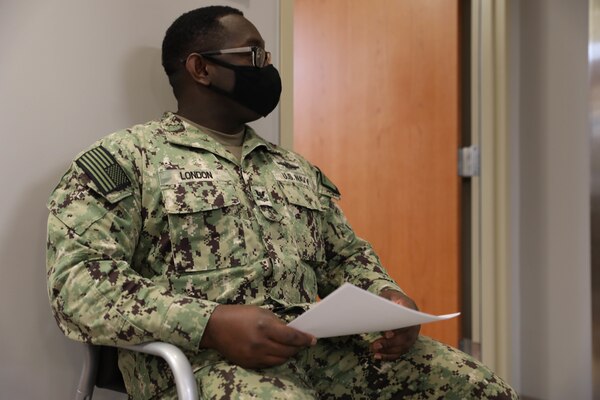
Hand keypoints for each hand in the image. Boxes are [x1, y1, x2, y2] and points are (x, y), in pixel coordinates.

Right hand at [200, 304, 316, 368]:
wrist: (215, 327)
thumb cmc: (239, 315)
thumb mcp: (261, 312)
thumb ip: (277, 323)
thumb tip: (291, 332)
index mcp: (264, 327)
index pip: (291, 337)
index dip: (304, 339)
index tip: (312, 339)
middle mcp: (260, 343)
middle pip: (288, 351)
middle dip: (298, 347)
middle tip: (303, 343)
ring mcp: (254, 356)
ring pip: (280, 360)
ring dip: (288, 354)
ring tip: (291, 348)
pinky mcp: (249, 363)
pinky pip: (269, 364)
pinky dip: (277, 359)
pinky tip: (278, 352)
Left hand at [370, 289, 420, 360]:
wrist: (402, 305)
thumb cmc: (392, 300)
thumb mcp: (389, 296)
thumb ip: (384, 301)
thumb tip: (373, 309)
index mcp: (410, 310)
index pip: (408, 320)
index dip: (398, 329)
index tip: (387, 334)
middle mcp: (414, 325)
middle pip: (405, 337)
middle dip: (390, 343)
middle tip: (376, 344)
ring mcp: (412, 335)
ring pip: (403, 346)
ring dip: (388, 350)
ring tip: (374, 350)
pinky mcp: (407, 343)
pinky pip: (400, 352)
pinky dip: (389, 355)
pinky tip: (378, 356)